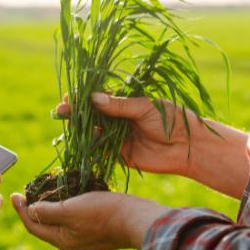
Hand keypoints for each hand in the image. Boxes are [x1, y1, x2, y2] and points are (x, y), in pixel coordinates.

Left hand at [11, 191, 169, 249]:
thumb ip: (47, 211)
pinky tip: (72, 196)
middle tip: (29, 192)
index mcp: (62, 241)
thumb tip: (30, 210)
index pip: (33, 226)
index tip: (14, 194)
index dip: (21, 210)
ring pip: (62, 223)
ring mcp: (87, 240)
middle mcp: (72, 244)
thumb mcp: (70, 209)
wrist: (139, 220)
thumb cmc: (104, 213)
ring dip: (52, 208)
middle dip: (35, 209)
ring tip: (48, 191)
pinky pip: (76, 221)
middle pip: (46, 226)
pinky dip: (69, 209)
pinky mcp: (99, 232)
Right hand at [56, 93, 209, 176]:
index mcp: (125, 102)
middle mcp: (118, 119)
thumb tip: (92, 98)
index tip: (69, 95)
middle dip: (75, 112)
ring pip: (93, 132)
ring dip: (80, 128)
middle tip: (61, 110)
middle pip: (91, 115)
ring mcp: (117, 137)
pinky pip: (100, 149)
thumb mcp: (144, 106)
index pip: (98, 97)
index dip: (82, 96)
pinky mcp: (120, 154)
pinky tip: (81, 138)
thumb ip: (119, 105)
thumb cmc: (171, 119)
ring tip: (68, 122)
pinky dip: (90, 145)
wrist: (189, 146)